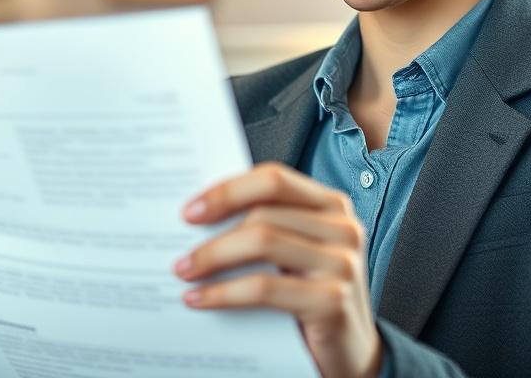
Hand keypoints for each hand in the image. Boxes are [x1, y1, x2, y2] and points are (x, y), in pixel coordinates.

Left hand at [174, 162, 382, 377]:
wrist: (351, 351)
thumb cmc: (312, 294)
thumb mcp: (297, 252)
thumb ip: (269, 226)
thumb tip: (201, 216)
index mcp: (331, 204)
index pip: (274, 179)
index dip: (229, 190)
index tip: (190, 210)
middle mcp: (343, 227)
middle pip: (264, 211)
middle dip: (214, 230)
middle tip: (179, 249)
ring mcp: (342, 262)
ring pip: (263, 242)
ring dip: (213, 258)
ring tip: (185, 273)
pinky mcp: (333, 300)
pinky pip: (265, 287)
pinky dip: (225, 292)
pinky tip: (201, 299)